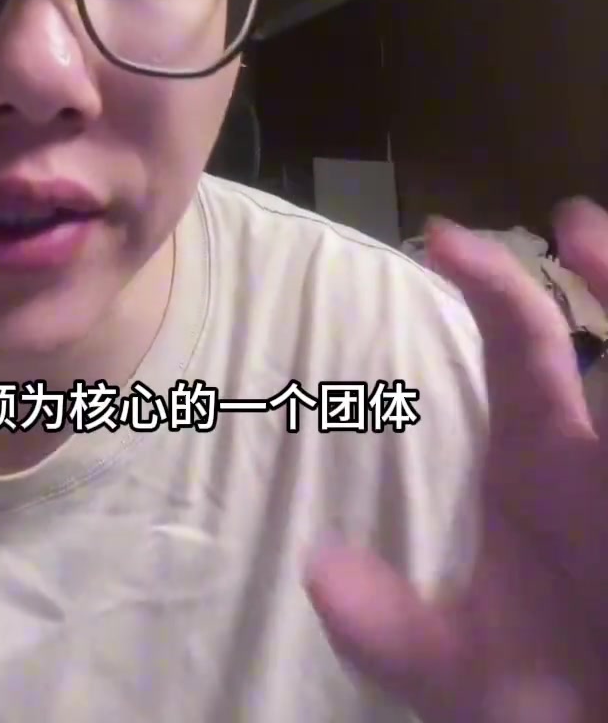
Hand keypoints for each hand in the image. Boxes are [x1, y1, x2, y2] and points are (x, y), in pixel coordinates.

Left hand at [306, 198, 607, 722]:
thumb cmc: (559, 697)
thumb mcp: (465, 672)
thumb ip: (388, 630)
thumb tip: (316, 571)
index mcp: (540, 459)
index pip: (517, 346)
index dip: (488, 285)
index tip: (442, 237)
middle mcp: (603, 451)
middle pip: (606, 339)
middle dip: (602, 271)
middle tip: (574, 221)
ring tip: (603, 242)